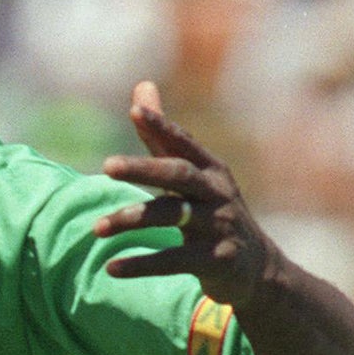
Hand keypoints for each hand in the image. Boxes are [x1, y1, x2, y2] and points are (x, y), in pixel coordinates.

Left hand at [92, 81, 273, 306]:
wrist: (257, 268)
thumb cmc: (214, 212)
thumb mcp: (194, 174)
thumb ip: (162, 137)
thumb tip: (140, 86)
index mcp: (209, 169)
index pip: (183, 142)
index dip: (161, 124)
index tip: (134, 110)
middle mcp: (216, 193)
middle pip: (179, 174)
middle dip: (143, 169)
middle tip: (106, 166)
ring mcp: (218, 226)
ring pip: (172, 216)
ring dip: (132, 219)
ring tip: (97, 228)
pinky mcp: (215, 260)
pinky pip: (174, 260)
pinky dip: (141, 264)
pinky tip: (110, 268)